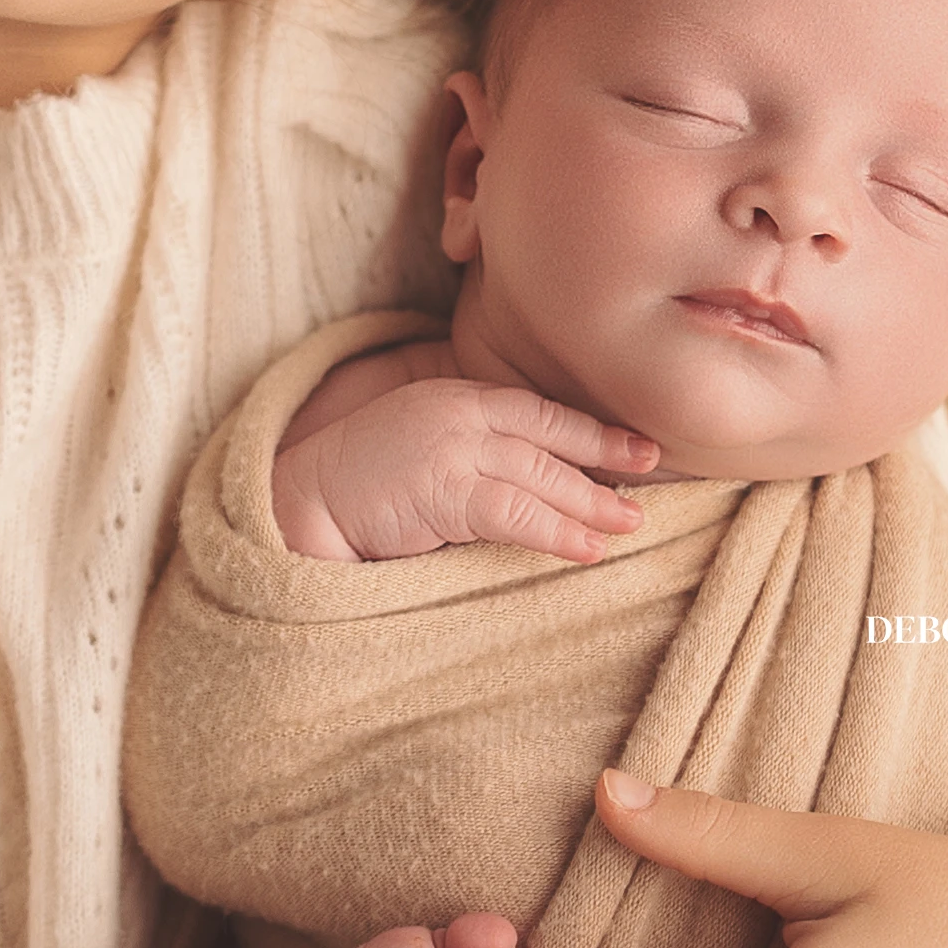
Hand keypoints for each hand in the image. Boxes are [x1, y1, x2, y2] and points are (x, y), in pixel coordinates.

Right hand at [270, 369, 659, 564]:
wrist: (298, 504)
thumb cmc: (357, 489)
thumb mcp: (420, 453)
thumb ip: (470, 456)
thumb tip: (530, 488)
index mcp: (452, 398)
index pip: (535, 410)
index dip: (588, 429)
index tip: (634, 446)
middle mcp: (456, 414)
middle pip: (547, 437)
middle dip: (604, 458)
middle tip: (649, 477)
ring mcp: (448, 449)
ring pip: (539, 475)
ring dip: (588, 503)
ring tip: (629, 524)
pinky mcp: (440, 490)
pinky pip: (514, 512)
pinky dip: (556, 532)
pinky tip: (588, 549)